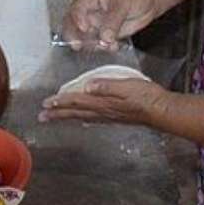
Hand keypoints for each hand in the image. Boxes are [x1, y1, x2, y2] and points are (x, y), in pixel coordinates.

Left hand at [37, 78, 173, 125]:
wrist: (161, 111)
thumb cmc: (146, 96)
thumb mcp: (127, 85)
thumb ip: (107, 85)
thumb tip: (88, 85)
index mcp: (102, 101)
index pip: (76, 100)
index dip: (60, 101)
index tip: (45, 104)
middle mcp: (102, 111)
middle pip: (75, 112)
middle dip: (57, 114)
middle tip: (41, 116)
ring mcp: (109, 116)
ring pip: (82, 116)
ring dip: (66, 116)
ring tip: (54, 118)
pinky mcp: (115, 117)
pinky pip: (92, 119)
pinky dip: (82, 118)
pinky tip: (81, 119)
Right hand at [62, 0, 160, 49]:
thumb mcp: (123, 3)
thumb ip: (112, 21)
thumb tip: (104, 38)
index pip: (76, 9)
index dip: (77, 20)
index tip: (84, 29)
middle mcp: (90, 11)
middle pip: (74, 25)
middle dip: (75, 36)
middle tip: (78, 46)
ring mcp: (98, 23)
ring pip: (86, 37)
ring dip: (91, 44)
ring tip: (104, 46)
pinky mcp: (106, 33)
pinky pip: (100, 43)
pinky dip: (104, 47)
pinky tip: (114, 46)